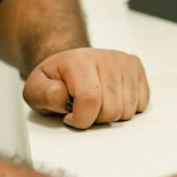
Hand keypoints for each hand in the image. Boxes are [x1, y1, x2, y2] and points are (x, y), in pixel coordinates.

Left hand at [23, 48, 149, 128]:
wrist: (70, 63)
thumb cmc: (55, 80)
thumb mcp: (35, 89)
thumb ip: (44, 95)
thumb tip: (64, 99)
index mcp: (79, 60)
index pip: (90, 100)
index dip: (80, 119)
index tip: (69, 117)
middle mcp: (106, 57)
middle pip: (112, 109)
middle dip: (95, 119)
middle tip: (83, 110)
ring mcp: (124, 62)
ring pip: (127, 110)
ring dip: (111, 115)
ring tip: (96, 104)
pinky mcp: (136, 68)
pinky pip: (141, 104)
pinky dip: (126, 108)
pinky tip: (111, 99)